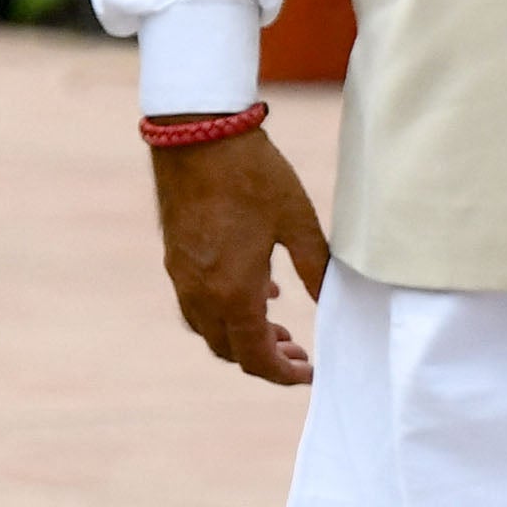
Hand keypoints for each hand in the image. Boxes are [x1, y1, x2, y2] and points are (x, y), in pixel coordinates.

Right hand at [151, 120, 331, 385]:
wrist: (197, 132)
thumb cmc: (252, 173)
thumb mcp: (297, 221)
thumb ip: (316, 269)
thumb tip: (331, 302)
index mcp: (233, 292)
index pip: (256, 357)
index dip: (284, 374)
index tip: (309, 371)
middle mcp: (201, 293)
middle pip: (229, 350)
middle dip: (265, 358)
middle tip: (299, 349)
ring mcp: (182, 276)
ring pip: (209, 329)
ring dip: (242, 337)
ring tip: (278, 326)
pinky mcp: (175, 257)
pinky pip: (197, 303)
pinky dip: (224, 311)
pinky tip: (254, 288)